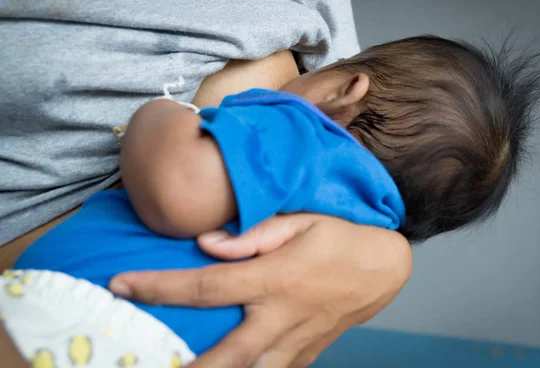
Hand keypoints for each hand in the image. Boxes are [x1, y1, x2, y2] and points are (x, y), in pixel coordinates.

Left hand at [109, 214, 411, 366]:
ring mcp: (297, 341)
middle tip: (145, 366)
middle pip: (227, 355)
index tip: (122, 285)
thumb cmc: (340, 237)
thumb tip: (205, 244)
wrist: (383, 266)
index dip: (160, 287)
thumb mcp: (300, 221)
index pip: (206, 286)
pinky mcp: (308, 353)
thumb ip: (252, 235)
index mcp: (275, 279)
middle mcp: (282, 317)